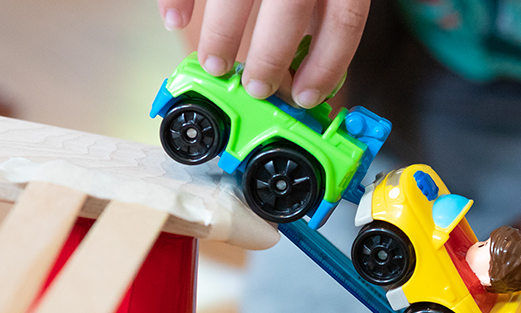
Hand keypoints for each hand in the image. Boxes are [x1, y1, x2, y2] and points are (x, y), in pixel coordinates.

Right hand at [157, 0, 368, 107]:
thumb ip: (324, 6)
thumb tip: (313, 66)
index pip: (344, 19)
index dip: (326, 65)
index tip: (307, 95)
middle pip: (290, 9)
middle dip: (270, 59)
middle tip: (255, 86)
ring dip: (223, 36)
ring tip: (215, 64)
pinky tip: (176, 20)